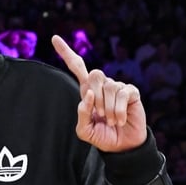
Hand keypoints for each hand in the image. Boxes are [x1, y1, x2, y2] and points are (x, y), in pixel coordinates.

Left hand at [52, 35, 146, 151]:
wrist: (121, 146)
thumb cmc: (101, 136)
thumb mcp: (84, 130)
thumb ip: (82, 113)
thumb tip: (88, 93)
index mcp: (87, 90)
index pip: (77, 67)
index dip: (66, 53)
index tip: (54, 39)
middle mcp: (102, 85)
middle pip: (94, 74)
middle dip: (95, 98)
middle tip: (99, 115)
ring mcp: (117, 87)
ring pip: (109, 87)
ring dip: (108, 109)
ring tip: (111, 121)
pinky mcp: (131, 92)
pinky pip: (122, 93)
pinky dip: (118, 110)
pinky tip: (120, 119)